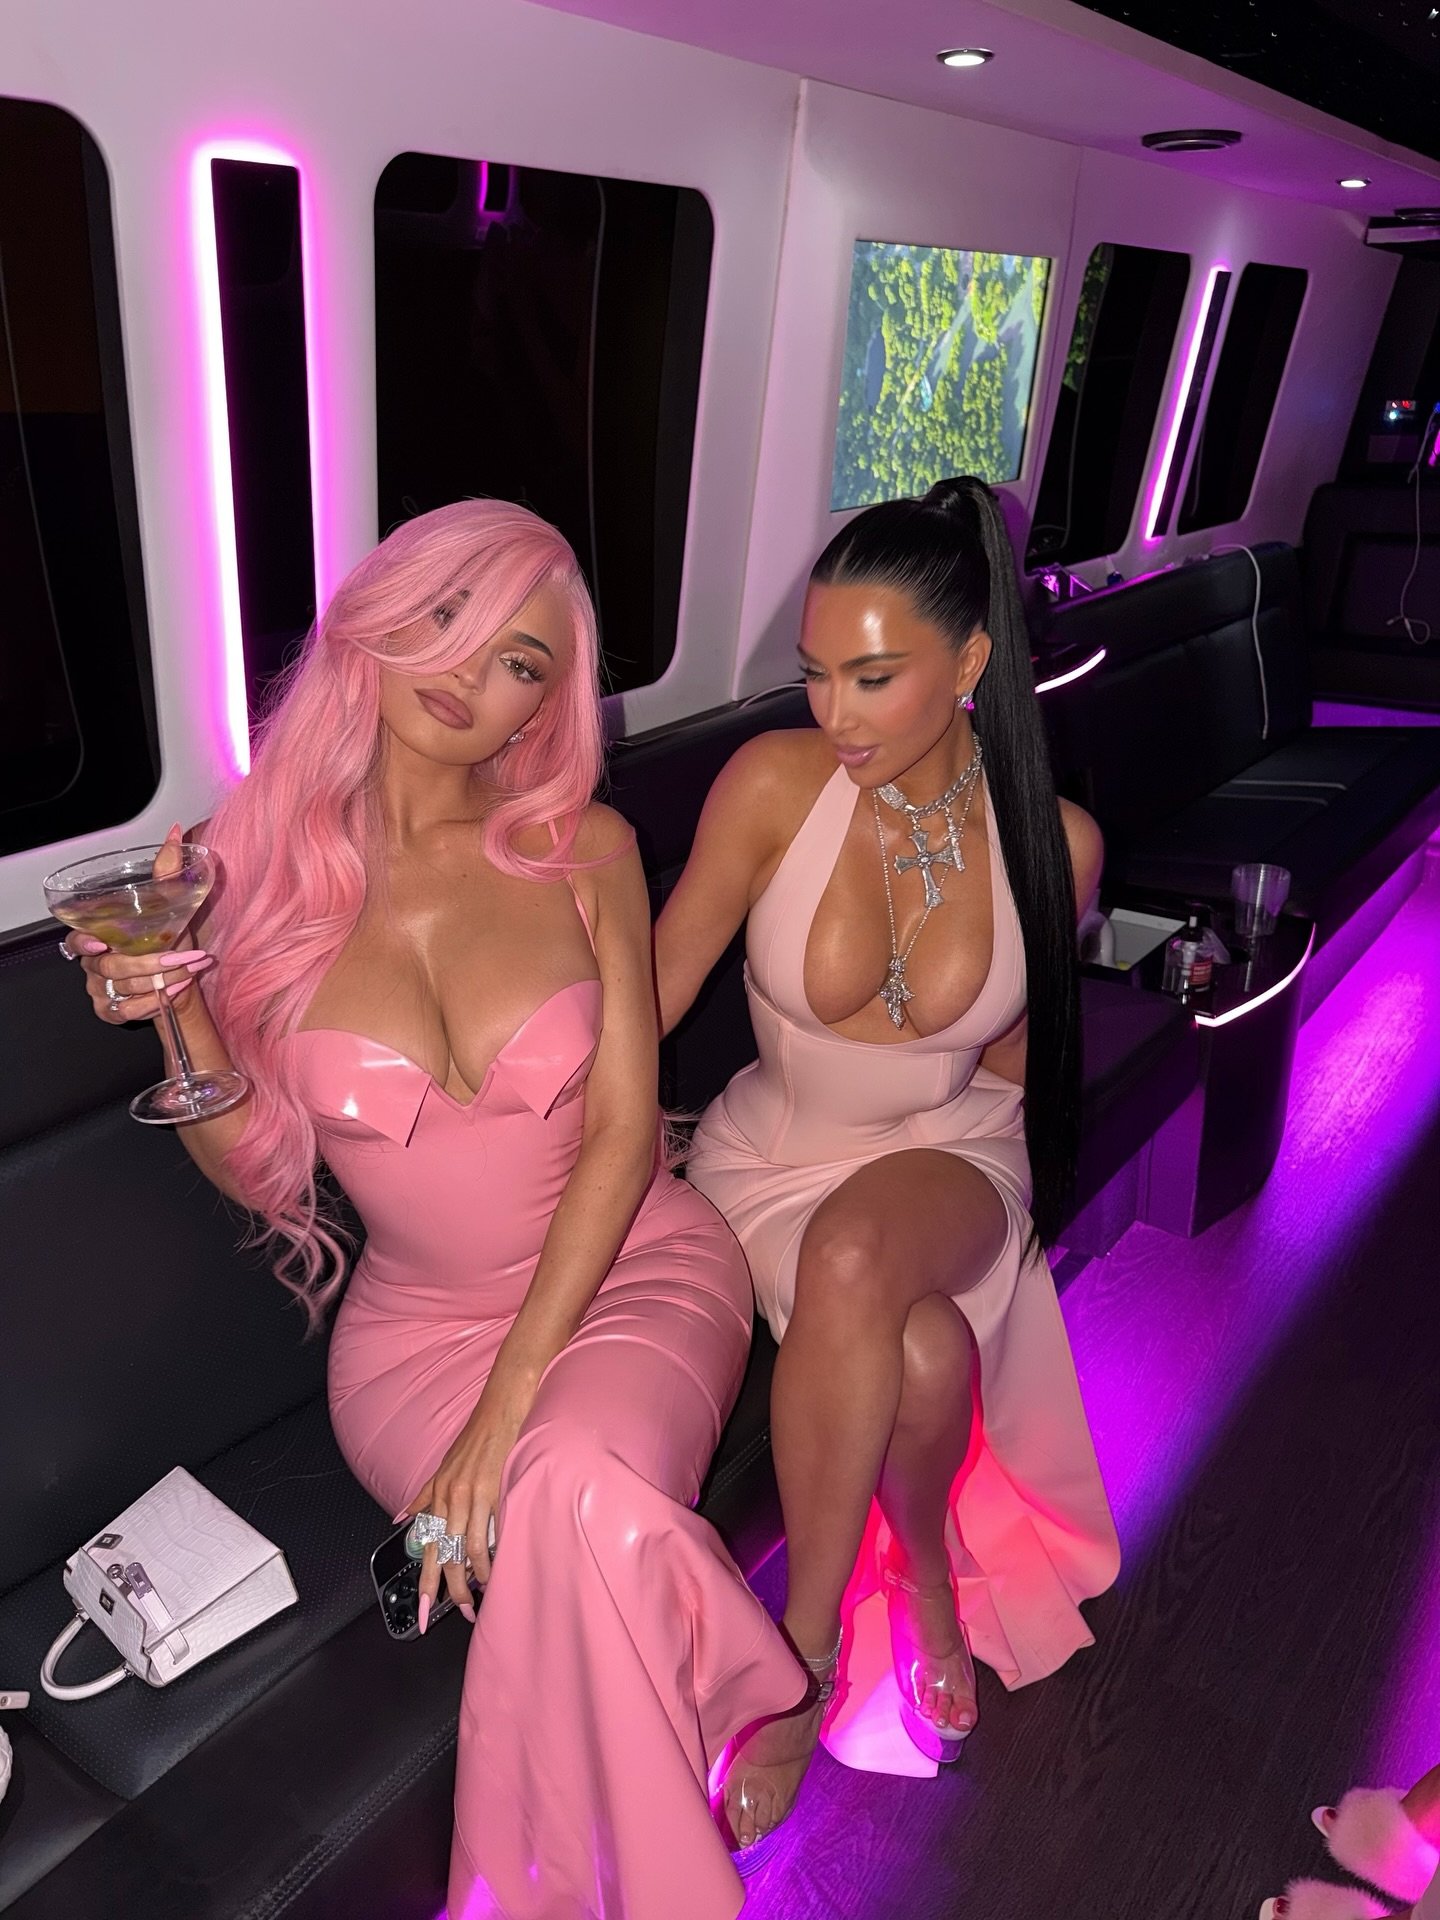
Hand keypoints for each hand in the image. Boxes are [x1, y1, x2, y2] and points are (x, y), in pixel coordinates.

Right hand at [64, 825, 212, 1022]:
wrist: (181, 983)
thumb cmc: (170, 943)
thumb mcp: (171, 906)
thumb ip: (167, 872)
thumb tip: (176, 834)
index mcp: (99, 937)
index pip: (76, 940)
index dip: (83, 943)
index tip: (98, 943)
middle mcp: (95, 965)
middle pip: (108, 967)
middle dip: (150, 962)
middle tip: (183, 955)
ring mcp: (101, 990)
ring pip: (122, 988)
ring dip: (161, 980)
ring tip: (190, 968)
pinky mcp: (112, 1012)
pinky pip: (126, 1012)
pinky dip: (153, 1002)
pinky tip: (175, 990)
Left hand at [401, 1369, 533, 1627]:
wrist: (501, 1407)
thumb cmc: (478, 1437)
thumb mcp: (444, 1468)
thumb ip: (423, 1496)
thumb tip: (400, 1517)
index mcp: (436, 1494)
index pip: (425, 1546)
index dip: (423, 1580)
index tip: (424, 1609)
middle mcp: (446, 1496)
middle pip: (439, 1554)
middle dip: (443, 1590)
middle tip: (455, 1614)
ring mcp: (466, 1494)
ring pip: (459, 1550)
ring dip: (467, 1581)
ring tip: (474, 1601)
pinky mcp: (487, 1490)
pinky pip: (481, 1534)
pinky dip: (485, 1559)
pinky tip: (490, 1572)